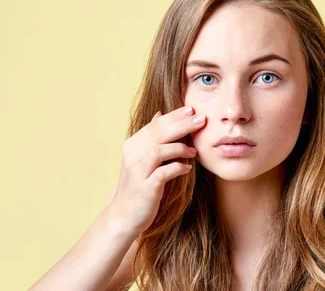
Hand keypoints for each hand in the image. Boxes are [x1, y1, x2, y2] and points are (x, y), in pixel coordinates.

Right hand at [106, 106, 205, 235]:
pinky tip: (187, 168)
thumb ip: (150, 137)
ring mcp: (137, 172)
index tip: (192, 110)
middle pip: (157, 134)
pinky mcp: (145, 188)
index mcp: (132, 145)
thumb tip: (160, 114)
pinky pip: (162, 173)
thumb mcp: (141, 158)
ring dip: (178, 148)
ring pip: (158, 151)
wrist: (123, 215)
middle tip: (200, 119)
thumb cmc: (137, 185)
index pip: (155, 125)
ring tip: (193, 151)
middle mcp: (132, 156)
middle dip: (181, 125)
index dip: (174, 116)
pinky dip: (176, 168)